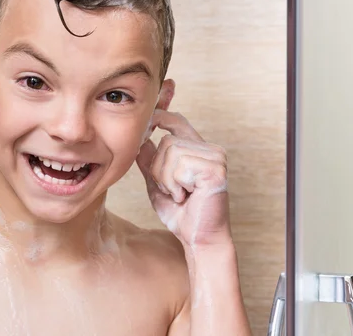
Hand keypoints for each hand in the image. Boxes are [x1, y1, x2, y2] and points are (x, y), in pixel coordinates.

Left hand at [136, 110, 230, 248]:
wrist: (198, 238)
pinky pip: (180, 166)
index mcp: (197, 150)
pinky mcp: (216, 169)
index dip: (159, 117)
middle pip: (167, 141)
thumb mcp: (157, 183)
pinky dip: (175, 185)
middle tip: (173, 190)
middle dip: (159, 169)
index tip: (146, 125)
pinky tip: (187, 196)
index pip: (177, 121)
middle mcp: (209, 150)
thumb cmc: (181, 214)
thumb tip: (141, 139)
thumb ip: (149, 161)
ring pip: (171, 151)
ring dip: (166, 179)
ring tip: (180, 194)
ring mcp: (216, 157)